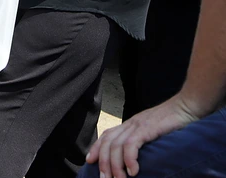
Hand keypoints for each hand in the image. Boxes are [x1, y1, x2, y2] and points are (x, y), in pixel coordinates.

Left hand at [84, 96, 200, 176]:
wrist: (187, 106)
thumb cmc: (175, 121)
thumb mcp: (154, 131)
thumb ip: (144, 139)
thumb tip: (139, 155)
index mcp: (130, 124)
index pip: (107, 135)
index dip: (96, 148)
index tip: (90, 161)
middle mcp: (130, 124)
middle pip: (108, 142)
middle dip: (103, 162)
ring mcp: (137, 125)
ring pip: (116, 146)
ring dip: (115, 165)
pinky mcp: (146, 128)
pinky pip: (131, 145)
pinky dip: (129, 159)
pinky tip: (133, 171)